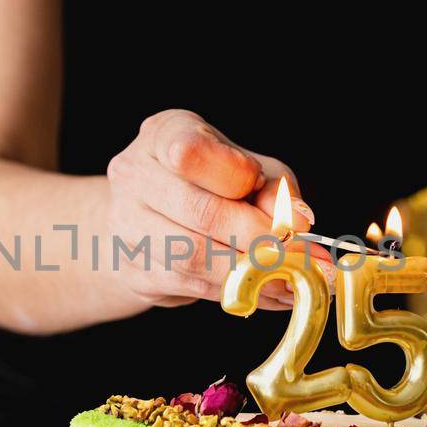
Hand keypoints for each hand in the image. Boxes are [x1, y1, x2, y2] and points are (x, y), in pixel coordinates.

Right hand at [105, 109, 316, 310]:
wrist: (159, 221)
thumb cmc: (216, 186)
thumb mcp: (254, 173)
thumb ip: (275, 191)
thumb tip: (299, 223)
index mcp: (166, 133)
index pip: (192, 153)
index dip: (239, 179)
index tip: (275, 200)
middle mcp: (135, 173)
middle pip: (199, 211)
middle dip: (258, 239)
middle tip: (300, 259)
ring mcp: (126, 222)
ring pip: (192, 256)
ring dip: (249, 275)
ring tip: (291, 282)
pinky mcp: (134, 268)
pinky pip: (189, 285)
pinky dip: (235, 293)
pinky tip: (265, 293)